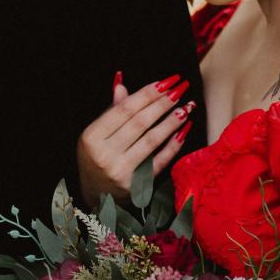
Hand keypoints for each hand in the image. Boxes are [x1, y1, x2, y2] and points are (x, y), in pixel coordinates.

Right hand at [77, 72, 195, 205]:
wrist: (96, 197)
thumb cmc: (96, 159)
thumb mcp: (96, 134)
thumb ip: (112, 109)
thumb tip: (122, 81)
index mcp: (91, 137)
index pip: (124, 109)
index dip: (147, 94)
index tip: (166, 82)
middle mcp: (104, 154)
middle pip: (140, 122)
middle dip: (163, 103)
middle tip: (181, 88)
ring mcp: (120, 171)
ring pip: (152, 140)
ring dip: (172, 121)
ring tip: (188, 106)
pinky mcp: (136, 186)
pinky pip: (161, 160)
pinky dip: (174, 144)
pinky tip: (185, 129)